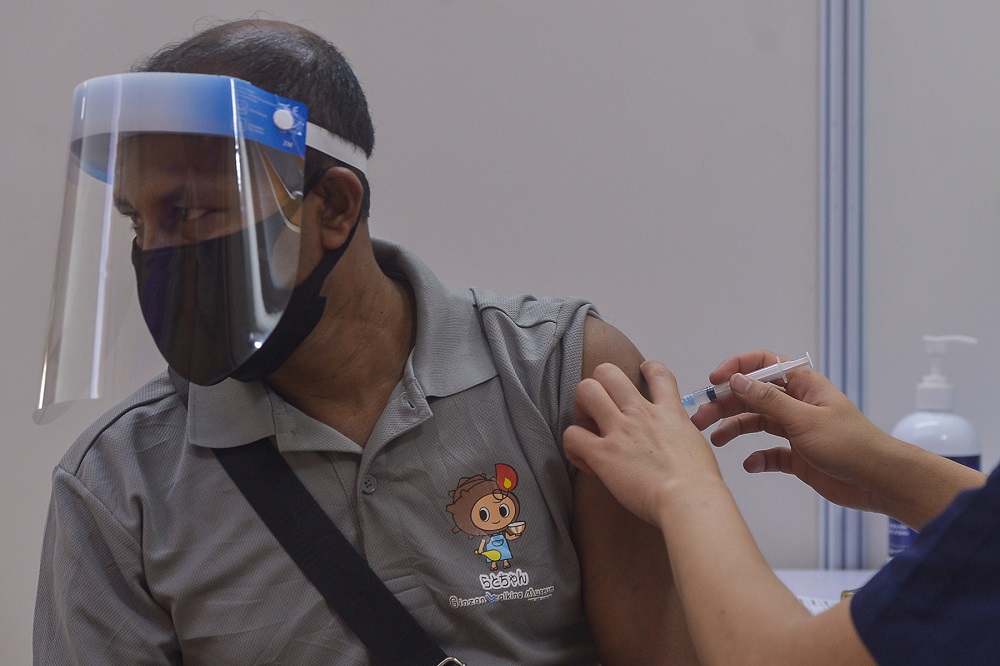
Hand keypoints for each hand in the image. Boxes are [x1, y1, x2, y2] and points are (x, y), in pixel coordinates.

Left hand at [564, 360, 722, 525]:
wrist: (689, 500)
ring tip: (588, 428)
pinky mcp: (603, 454)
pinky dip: (572, 446)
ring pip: (586, 390)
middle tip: (601, 410)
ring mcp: (620, 430)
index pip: (657, 372)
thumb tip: (674, 443)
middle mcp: (641, 414)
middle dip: (599, 385)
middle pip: (608, 372)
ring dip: (581, 408)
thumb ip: (680, 435)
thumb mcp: (697, 445)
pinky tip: (584, 460)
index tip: (640, 376)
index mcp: (668, 412)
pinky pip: (572, 435)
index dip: (646, 369)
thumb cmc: (699, 484)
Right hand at [690, 350, 891, 512]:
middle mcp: (797, 404)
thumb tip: (736, 379)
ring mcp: (796, 430)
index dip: (737, 368)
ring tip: (715, 440)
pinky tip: (750, 464)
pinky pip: (770, 453)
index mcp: (802, 385)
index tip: (714, 381)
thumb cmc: (848, 444)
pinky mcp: (798, 457)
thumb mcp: (803, 418)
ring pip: (757, 423)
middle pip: (752, 396)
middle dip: (725, 404)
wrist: (879, 481)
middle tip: (700, 418)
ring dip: (734, 429)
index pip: (763, 364)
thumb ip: (768, 399)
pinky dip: (757, 458)